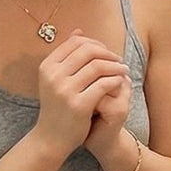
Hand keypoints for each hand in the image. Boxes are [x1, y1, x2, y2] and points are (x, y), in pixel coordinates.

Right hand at [35, 33, 129, 156]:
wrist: (50, 138)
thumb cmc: (56, 107)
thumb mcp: (55, 79)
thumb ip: (67, 56)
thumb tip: (79, 31)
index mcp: (47, 66)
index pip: (75, 43)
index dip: (95, 43)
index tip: (106, 51)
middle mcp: (54, 76)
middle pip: (87, 51)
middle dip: (107, 53)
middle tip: (118, 60)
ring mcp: (65, 90)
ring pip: (97, 66)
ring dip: (115, 66)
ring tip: (123, 70)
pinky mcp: (78, 105)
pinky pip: (103, 84)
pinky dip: (115, 80)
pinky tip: (120, 83)